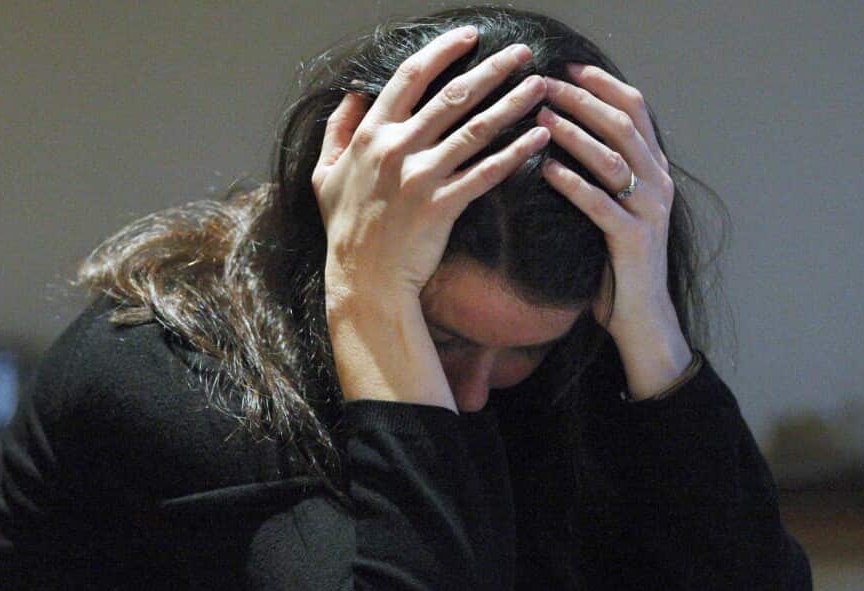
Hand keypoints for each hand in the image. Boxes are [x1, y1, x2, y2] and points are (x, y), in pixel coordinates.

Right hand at [312, 27, 549, 409]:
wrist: (363, 281)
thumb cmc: (345, 230)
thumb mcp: (323, 176)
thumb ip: (337, 132)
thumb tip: (351, 95)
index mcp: (371, 135)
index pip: (410, 77)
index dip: (443, 51)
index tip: (469, 36)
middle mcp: (396, 149)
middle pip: (453, 95)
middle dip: (493, 69)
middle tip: (522, 53)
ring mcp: (421, 177)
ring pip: (476, 129)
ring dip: (512, 103)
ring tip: (540, 86)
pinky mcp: (443, 206)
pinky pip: (487, 173)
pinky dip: (515, 154)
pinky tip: (539, 139)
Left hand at [535, 65, 692, 399]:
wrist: (641, 318)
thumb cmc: (616, 264)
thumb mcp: (611, 210)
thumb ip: (600, 176)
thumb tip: (559, 141)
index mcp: (654, 171)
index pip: (636, 111)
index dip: (603, 85)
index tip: (569, 68)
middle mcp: (658, 184)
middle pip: (622, 125)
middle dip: (582, 101)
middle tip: (545, 85)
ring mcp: (649, 211)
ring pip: (613, 158)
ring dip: (574, 134)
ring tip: (540, 117)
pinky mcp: (633, 240)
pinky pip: (600, 203)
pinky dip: (572, 183)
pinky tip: (546, 169)